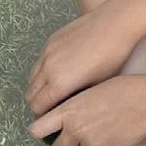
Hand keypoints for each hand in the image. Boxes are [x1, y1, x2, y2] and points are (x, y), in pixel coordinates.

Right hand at [25, 8, 141, 113]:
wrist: (114, 24)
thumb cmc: (112, 58)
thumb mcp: (97, 85)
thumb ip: (77, 99)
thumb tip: (69, 108)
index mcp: (59, 83)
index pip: (38, 107)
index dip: (41, 118)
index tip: (49, 121)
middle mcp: (48, 69)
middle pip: (31, 94)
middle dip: (37, 105)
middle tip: (49, 110)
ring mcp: (47, 53)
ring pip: (32, 78)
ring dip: (38, 89)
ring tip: (52, 93)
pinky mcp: (50, 41)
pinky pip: (39, 62)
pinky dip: (42, 73)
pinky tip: (58, 73)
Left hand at [30, 75, 145, 145]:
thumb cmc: (119, 89)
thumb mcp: (87, 91)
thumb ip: (71, 107)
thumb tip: (61, 117)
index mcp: (68, 111)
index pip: (37, 130)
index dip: (38, 132)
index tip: (42, 131)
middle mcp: (75, 130)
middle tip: (64, 144)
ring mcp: (91, 145)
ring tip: (85, 143)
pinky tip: (100, 145)